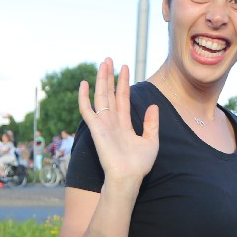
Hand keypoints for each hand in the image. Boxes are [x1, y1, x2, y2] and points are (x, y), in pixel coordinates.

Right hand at [77, 59, 158, 185]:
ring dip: (101, 79)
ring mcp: (103, 124)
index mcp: (124, 123)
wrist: (128, 177)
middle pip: (110, 93)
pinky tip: (84, 84)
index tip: (125, 67)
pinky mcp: (96, 129)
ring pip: (100, 96)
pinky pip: (87, 110)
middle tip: (108, 59)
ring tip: (102, 62)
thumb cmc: (139, 165)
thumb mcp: (151, 141)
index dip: (123, 82)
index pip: (123, 97)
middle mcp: (112, 121)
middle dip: (109, 76)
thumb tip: (152, 106)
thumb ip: (151, 124)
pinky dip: (84, 97)